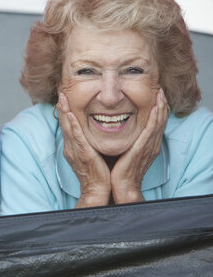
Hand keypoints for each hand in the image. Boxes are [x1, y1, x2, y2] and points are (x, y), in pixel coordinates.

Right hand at [57, 93, 110, 206]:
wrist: (97, 191)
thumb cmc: (98, 174)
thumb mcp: (91, 155)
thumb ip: (90, 143)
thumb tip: (94, 133)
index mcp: (73, 147)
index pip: (68, 125)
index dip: (65, 111)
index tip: (65, 97)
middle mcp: (71, 147)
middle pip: (64, 123)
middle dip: (62, 107)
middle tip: (61, 91)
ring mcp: (75, 150)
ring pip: (68, 127)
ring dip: (65, 111)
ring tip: (63, 97)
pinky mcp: (82, 154)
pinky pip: (76, 137)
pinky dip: (73, 125)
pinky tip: (71, 115)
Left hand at [110, 88, 167, 202]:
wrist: (122, 187)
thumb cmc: (120, 170)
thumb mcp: (125, 151)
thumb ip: (125, 140)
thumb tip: (115, 129)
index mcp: (147, 145)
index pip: (155, 123)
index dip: (157, 109)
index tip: (155, 95)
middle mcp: (151, 144)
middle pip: (160, 120)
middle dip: (161, 104)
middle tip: (160, 89)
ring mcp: (149, 147)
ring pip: (158, 123)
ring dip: (160, 107)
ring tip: (159, 93)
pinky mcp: (143, 149)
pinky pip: (151, 131)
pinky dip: (155, 118)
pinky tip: (155, 108)